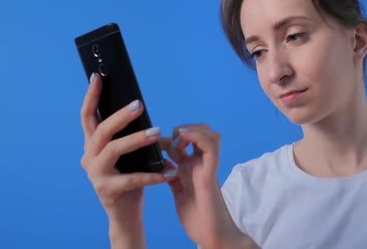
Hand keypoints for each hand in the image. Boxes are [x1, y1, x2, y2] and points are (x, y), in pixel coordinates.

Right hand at [80, 73, 175, 246]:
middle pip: (100, 130)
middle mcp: (89, 158)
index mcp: (92, 146)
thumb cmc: (130, 180)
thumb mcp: (127, 155)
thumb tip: (139, 108)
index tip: (97, 76)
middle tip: (140, 104)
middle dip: (120, 115)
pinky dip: (151, 175)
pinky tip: (168, 172)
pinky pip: (131, 179)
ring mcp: (95, 175)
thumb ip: (126, 135)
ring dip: (136, 139)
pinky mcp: (106, 191)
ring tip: (156, 133)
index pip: (88, 116)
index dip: (91, 96)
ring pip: (113, 150)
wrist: (126, 215)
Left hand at [163, 124, 253, 248]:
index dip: (172, 136)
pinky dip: (197, 137)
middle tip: (169, 141)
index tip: (155, 143)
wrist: (211, 236)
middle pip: (202, 132)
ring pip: (210, 134)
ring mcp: (207, 167)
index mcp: (194, 167)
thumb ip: (172, 176)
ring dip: (192, 131)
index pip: (188, 140)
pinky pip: (210, 147)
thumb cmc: (197, 217)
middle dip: (184, 129)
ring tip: (177, 140)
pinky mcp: (210, 174)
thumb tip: (162, 163)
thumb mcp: (179, 191)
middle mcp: (202, 164)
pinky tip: (182, 141)